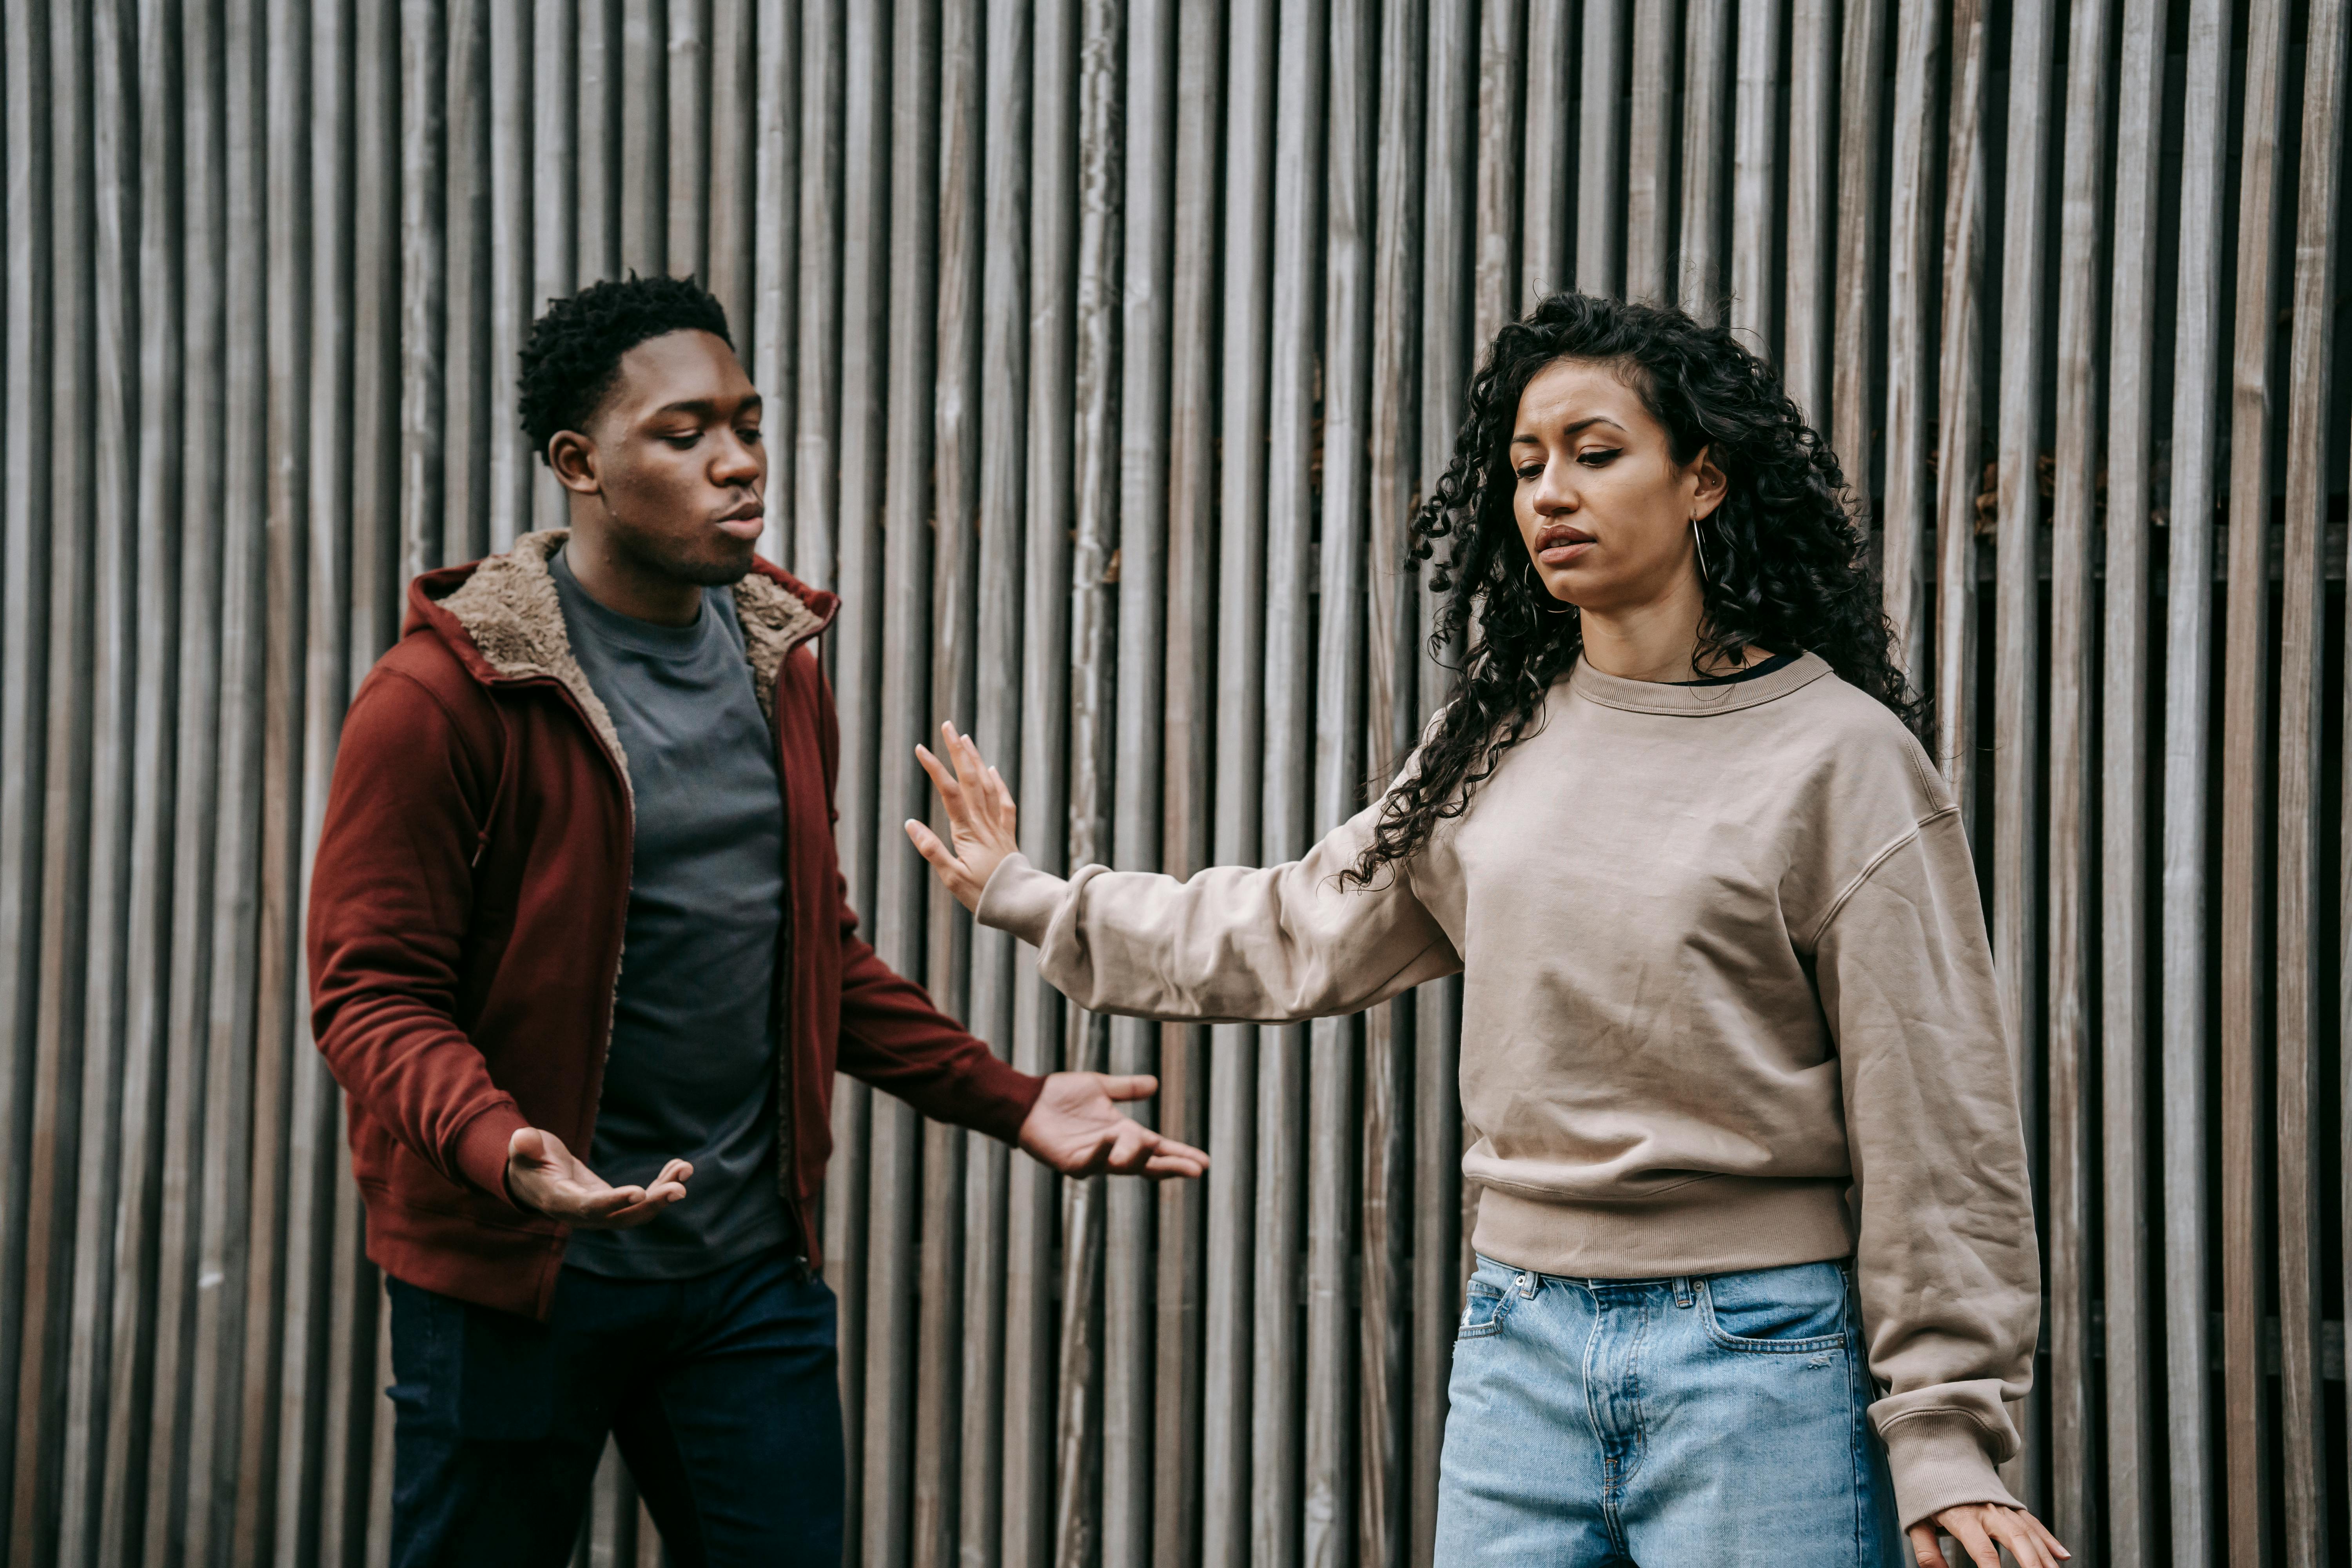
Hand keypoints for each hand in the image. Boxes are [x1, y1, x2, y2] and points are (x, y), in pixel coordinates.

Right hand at [504, 1126, 692, 1228]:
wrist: (535, 1178)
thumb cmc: (529, 1160)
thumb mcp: (524, 1150)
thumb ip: (526, 1146)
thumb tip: (523, 1139)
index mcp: (560, 1201)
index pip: (589, 1207)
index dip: (613, 1202)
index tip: (639, 1193)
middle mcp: (584, 1215)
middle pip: (622, 1218)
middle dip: (652, 1205)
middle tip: (680, 1190)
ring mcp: (602, 1213)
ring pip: (638, 1212)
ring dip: (664, 1194)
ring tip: (685, 1169)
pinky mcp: (615, 1205)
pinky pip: (643, 1201)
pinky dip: (663, 1185)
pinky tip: (680, 1167)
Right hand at [906, 721, 1019, 911]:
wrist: (1020, 903)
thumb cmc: (983, 895)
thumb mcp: (951, 877)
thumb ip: (931, 849)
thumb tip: (910, 823)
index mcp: (967, 831)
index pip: (949, 792)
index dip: (935, 768)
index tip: (921, 748)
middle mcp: (983, 823)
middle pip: (970, 779)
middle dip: (958, 751)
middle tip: (948, 726)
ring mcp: (997, 826)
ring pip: (988, 785)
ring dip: (976, 760)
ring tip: (966, 739)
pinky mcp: (1007, 834)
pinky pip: (1005, 803)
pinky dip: (999, 784)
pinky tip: (993, 770)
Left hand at [1017, 1072, 1209, 1179]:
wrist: (1028, 1100)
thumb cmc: (1060, 1096)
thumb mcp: (1101, 1087)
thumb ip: (1127, 1088)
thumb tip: (1155, 1084)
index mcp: (1124, 1134)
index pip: (1159, 1148)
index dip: (1180, 1155)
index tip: (1204, 1162)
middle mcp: (1113, 1150)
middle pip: (1149, 1164)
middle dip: (1172, 1167)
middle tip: (1196, 1170)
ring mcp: (1093, 1158)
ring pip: (1123, 1166)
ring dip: (1140, 1158)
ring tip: (1156, 1146)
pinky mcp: (1071, 1162)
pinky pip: (1091, 1161)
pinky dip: (1102, 1152)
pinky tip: (1112, 1138)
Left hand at [1909, 1503, 2068, 1567]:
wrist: (1935, 1458)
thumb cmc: (1924, 1495)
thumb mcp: (1916, 1521)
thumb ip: (1927, 1551)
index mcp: (1963, 1517)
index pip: (1983, 1550)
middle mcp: (1987, 1511)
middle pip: (2016, 1539)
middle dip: (2032, 1564)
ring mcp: (2001, 1507)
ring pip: (2029, 1533)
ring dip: (2045, 1557)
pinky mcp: (2009, 1506)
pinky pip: (2032, 1523)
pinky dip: (2048, 1540)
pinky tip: (2063, 1557)